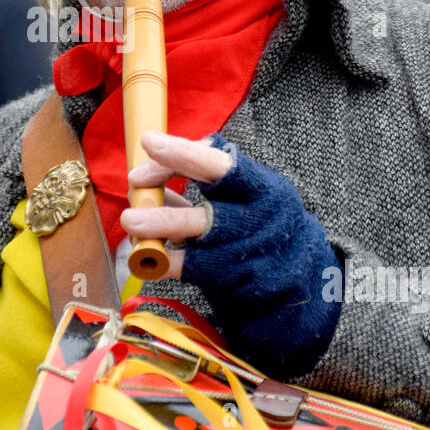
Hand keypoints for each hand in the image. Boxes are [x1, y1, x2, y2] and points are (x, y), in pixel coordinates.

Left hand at [120, 129, 341, 375]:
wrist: (299, 286)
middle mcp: (260, 211)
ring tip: (131, 223)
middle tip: (134, 176)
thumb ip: (198, 192)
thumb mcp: (242, 204)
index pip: (222, 159)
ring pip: (203, 228)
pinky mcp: (240, 278)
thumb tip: (144, 182)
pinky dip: (168, 263)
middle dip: (175, 173)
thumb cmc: (257, 233)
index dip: (183, 150)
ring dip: (163, 224)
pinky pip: (197, 267)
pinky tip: (146, 261)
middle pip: (218, 184)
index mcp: (261, 186)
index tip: (149, 142)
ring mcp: (252, 245)